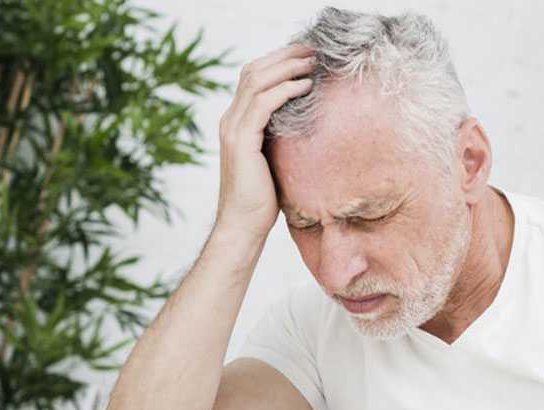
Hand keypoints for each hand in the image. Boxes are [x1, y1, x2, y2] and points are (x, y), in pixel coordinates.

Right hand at [214, 43, 315, 240]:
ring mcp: (233, 129)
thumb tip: (308, 127)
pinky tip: (305, 87)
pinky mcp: (241, 141)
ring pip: (257, 81)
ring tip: (313, 64)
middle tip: (313, 51)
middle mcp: (230, 120)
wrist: (244, 225)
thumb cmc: (263, 200)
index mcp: (236, 122)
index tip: (305, 56)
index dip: (278, 62)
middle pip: (253, 71)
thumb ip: (281, 139)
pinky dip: (285, 90)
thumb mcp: (275, 161)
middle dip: (284, 56)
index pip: (253, 78)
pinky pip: (263, 103)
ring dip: (287, 68)